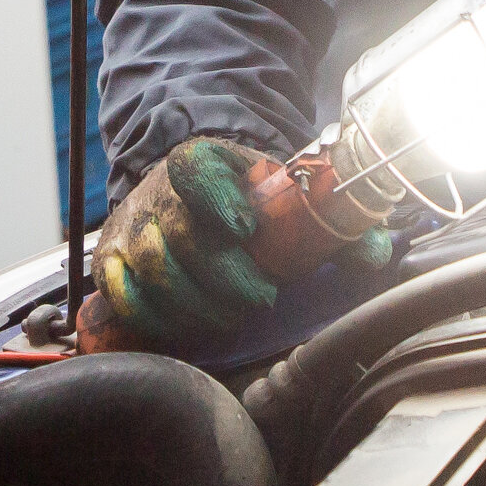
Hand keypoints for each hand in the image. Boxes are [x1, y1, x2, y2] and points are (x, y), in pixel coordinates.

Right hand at [90, 136, 390, 348]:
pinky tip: (184, 323)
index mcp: (205, 162)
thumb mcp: (287, 194)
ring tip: (228, 315)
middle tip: (260, 297)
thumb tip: (374, 253)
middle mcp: (160, 191)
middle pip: (179, 235)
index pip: (194, 170)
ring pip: (149, 269)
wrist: (189, 189)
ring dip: (192, 303)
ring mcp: (132, 226)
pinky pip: (121, 293)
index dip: (215, 198)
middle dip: (222, 277)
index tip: (245, 227)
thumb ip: (336, 223)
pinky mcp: (112, 259)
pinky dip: (150, 315)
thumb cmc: (245, 198)